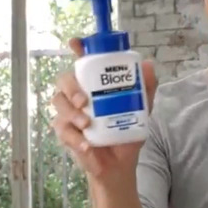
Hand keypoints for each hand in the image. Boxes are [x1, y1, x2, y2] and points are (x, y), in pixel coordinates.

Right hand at [50, 37, 157, 180]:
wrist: (120, 164)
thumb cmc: (126, 132)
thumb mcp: (141, 110)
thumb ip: (145, 89)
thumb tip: (149, 65)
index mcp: (94, 85)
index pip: (83, 63)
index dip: (77, 49)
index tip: (74, 43)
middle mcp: (78, 95)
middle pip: (63, 81)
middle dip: (71, 88)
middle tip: (84, 101)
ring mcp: (69, 114)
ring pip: (58, 103)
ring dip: (71, 113)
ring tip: (86, 124)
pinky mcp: (66, 134)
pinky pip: (62, 131)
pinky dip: (75, 138)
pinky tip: (87, 145)